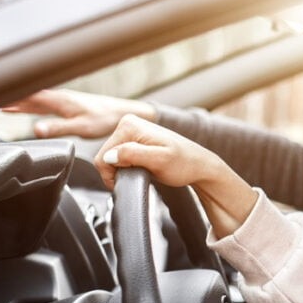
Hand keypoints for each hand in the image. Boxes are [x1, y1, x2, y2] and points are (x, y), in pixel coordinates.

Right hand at [3, 89, 156, 137]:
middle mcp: (54, 96)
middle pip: (21, 94)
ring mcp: (56, 99)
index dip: (4, 95)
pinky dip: (19, 103)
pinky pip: (33, 102)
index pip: (23, 94)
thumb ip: (58, 128)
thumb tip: (36, 129)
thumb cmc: (104, 119)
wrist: (121, 113)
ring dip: (7, 99)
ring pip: (26, 97)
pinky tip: (11, 107)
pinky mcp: (60, 104)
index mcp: (56, 99)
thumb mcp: (80, 126)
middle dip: (0, 97)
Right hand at [95, 114, 257, 237]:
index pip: (103, 155)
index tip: (131, 179)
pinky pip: (119, 157)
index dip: (112, 174)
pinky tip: (141, 168)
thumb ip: (133, 155)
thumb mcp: (159, 161)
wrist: (200, 166)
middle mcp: (129, 123)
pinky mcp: (135, 139)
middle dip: (118, 170)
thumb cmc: (184, 164)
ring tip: (143, 171)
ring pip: (111, 158)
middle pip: (105, 155)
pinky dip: (127, 167)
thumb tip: (110, 156)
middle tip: (139, 175)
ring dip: (123, 169)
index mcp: (130, 125)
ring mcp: (132, 131)